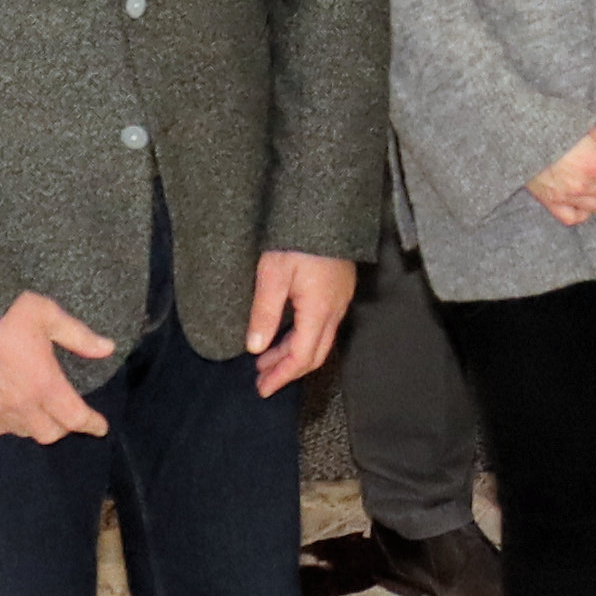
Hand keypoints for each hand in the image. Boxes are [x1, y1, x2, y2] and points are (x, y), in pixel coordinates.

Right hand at [0, 288, 120, 440]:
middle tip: (69, 414)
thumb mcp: (48, 315)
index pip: (75, 417)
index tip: (100, 427)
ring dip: (37, 426)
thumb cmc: (5, 312)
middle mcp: (22, 405)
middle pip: (50, 433)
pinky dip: (10, 426)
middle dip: (65, 426)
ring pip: (24, 433)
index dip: (91, 424)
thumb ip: (79, 336)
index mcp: (45, 384)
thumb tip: (108, 348)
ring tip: (42, 412)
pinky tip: (13, 412)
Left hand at [249, 251, 359, 391]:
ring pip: (320, 339)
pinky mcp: (340, 287)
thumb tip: (254, 348)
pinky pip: (324, 324)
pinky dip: (302, 336)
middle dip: (288, 370)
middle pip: (315, 353)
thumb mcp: (273, 275)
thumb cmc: (298, 239)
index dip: (282, 376)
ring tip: (265, 358)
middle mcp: (336, 309)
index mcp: (320, 310)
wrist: (327, 207)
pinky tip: (285, 332)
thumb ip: (264, 314)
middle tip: (262, 380)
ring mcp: (341, 298)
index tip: (262, 389)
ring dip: (293, 352)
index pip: (302, 357)